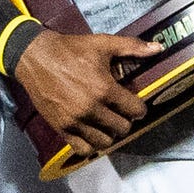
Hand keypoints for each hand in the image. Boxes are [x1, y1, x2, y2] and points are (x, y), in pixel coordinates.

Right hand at [11, 31, 160, 156]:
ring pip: (105, 142)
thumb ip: (132, 47)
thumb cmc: (70, 49)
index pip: (135, 111)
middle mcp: (91, 108)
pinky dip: (91, 145)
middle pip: (122, 128)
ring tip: (107, 124)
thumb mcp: (102, 43)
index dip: (139, 108)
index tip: (136, 106)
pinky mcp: (61, 128)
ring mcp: (75, 121)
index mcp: (104, 88)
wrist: (35, 57)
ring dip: (109, 134)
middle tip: (121, 113)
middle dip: (125, 121)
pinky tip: (92, 133)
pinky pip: (83, 149)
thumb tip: (158, 48)